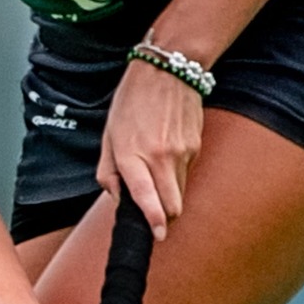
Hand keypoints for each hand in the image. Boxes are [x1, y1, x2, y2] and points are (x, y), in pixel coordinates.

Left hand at [97, 56, 203, 238]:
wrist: (168, 69)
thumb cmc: (133, 99)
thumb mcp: (109, 133)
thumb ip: (108, 170)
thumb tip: (116, 196)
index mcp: (131, 153)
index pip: (146, 197)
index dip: (153, 221)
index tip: (156, 234)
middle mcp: (159, 156)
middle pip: (172, 205)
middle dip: (165, 216)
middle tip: (156, 217)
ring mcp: (181, 152)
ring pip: (180, 191)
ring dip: (170, 193)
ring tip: (156, 172)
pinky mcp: (196, 146)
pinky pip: (187, 171)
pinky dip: (177, 172)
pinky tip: (167, 152)